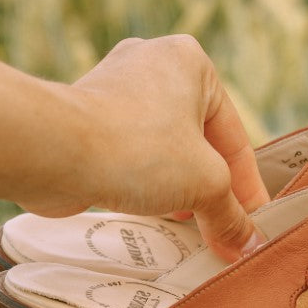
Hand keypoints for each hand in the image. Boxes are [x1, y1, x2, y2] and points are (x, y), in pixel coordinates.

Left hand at [59, 35, 269, 260]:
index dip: (248, 189)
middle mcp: (152, 66)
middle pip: (199, 143)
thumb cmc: (136, 149)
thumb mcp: (205, 185)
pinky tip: (151, 217)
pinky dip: (145, 186)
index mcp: (191, 62)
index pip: (234, 137)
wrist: (53, 149)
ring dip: (179, 191)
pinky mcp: (87, 119)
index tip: (254, 225)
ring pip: (164, 150)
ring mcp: (115, 90)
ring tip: (188, 230)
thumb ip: (231, 215)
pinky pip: (132, 157)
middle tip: (222, 232)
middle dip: (211, 190)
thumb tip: (248, 245)